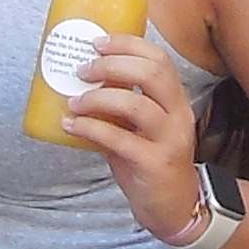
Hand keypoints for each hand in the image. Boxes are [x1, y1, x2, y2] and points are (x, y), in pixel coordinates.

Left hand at [60, 30, 207, 242]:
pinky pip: (119, 139)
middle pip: (151, 74)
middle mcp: (179, 115)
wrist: (174, 206)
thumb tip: (78, 79)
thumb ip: (119, 103)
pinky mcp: (154, 163)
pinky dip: (90, 129)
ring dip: (97, 98)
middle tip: (82, 70)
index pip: (159, 59)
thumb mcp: (141, 127)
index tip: (97, 42)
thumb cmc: (151, 160)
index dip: (128, 45)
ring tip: (74, 101)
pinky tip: (70, 126)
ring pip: (135, 105)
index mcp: (176, 99)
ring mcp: (169, 139)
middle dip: (111, 66)